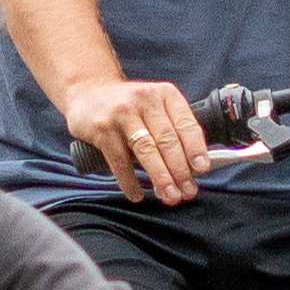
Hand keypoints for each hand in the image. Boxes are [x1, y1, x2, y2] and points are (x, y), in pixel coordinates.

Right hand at [62, 72, 213, 205]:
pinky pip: (119, 160)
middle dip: (180, 170)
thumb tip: (194, 168)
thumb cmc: (128, 108)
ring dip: (160, 177)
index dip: (196, 149)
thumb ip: (172, 130)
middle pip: (167, 140)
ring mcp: (122, 113)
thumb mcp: (154, 107)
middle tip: (187, 191)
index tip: (202, 169)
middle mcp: (145, 99)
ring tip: (169, 196)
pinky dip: (130, 181)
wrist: (87, 93)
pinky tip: (137, 194)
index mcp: (165, 94)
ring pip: (146, 150)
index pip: (186, 124)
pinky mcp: (102, 128)